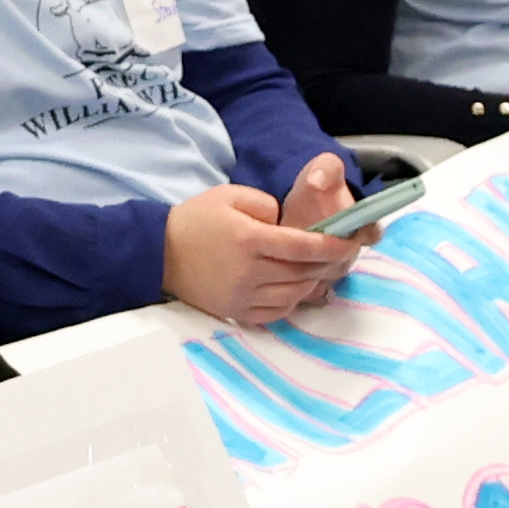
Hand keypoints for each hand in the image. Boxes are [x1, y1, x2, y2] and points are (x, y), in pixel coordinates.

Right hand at [158, 181, 367, 324]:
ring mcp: (243, 296)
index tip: (349, 242)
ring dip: (311, 281)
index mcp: (249, 239)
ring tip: (316, 268)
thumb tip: (290, 224)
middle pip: (303, 273)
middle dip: (326, 263)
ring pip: (295, 294)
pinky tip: (294, 286)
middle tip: (338, 253)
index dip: (332, 246)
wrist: (159, 253)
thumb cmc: (196, 221)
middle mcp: (248, 272)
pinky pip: (278, 312)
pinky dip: (293, 300)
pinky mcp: (237, 311)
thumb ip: (267, 205)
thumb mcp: (230, 195)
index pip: (303, 247)